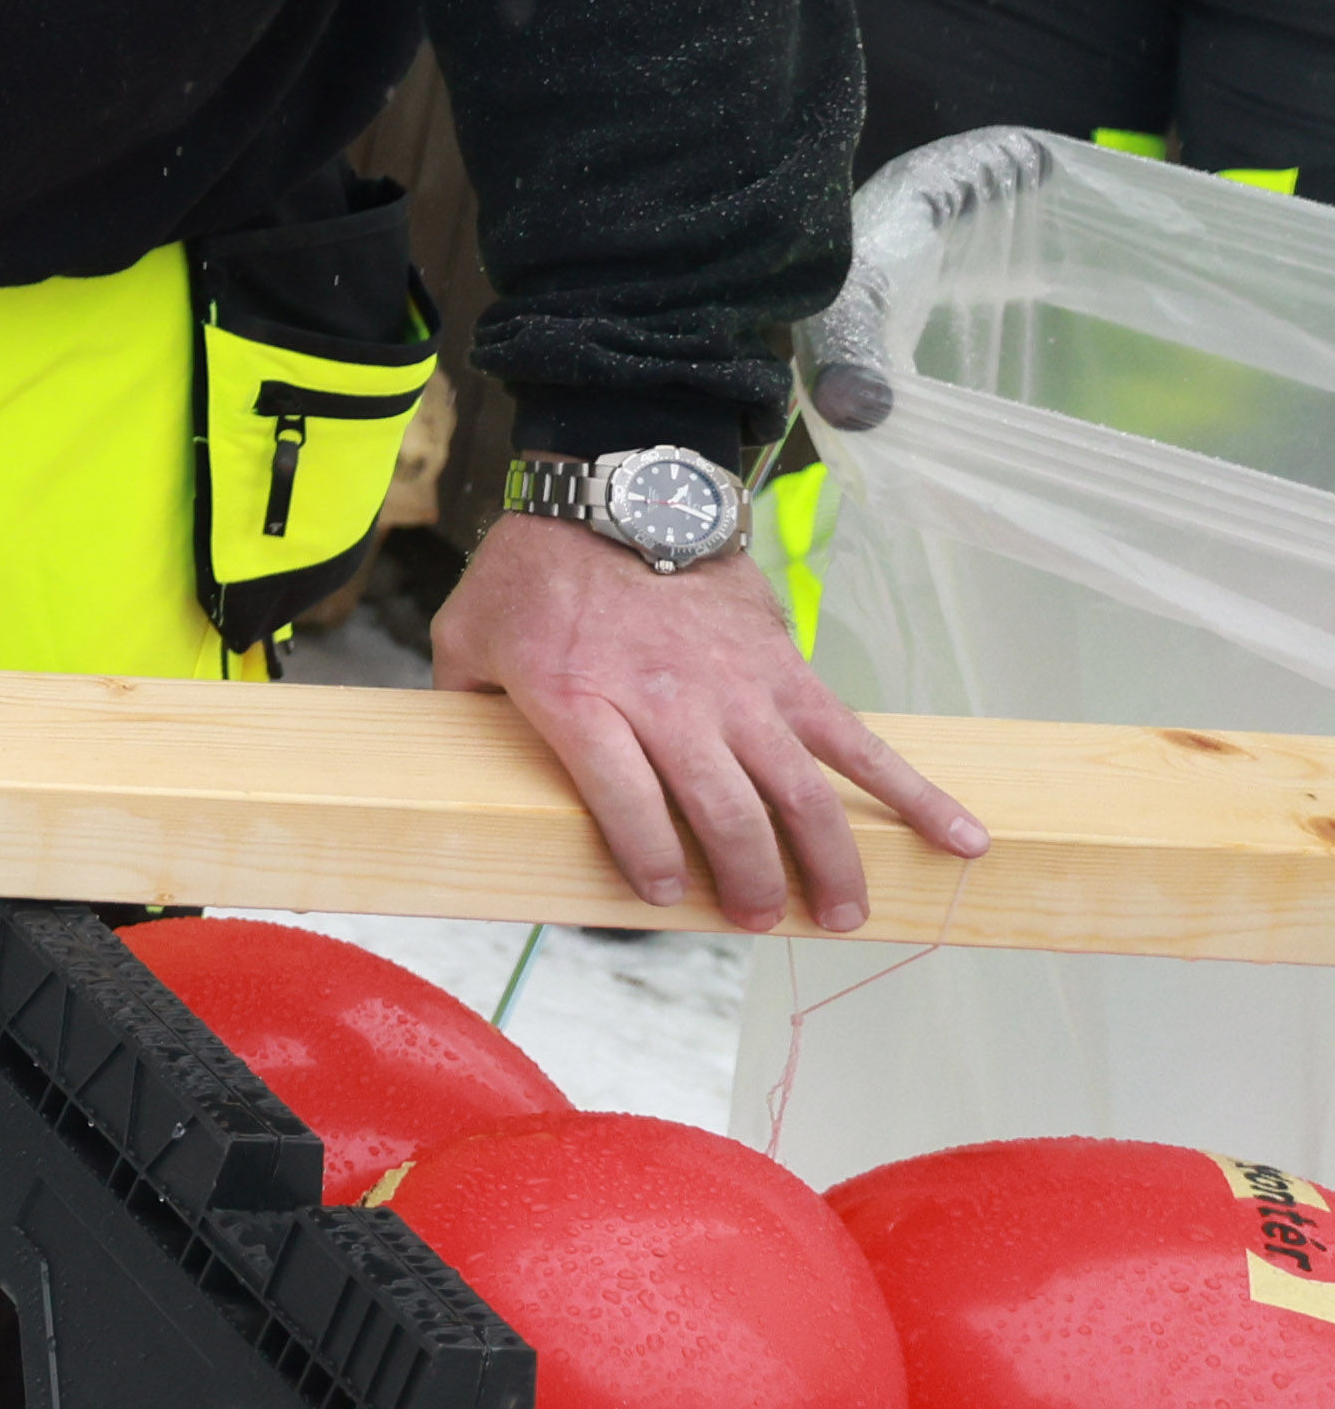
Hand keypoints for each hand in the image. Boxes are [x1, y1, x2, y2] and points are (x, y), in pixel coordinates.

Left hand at [436, 507, 987, 934]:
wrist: (617, 487)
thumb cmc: (533, 571)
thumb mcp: (468, 637)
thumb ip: (463, 708)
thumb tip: (449, 770)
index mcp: (582, 699)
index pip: (624, 803)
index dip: (647, 859)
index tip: (662, 898)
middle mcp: (669, 702)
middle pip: (723, 812)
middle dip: (746, 881)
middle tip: (755, 921)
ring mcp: (740, 689)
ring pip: (799, 791)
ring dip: (828, 861)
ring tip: (842, 916)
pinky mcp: (790, 671)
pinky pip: (859, 740)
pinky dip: (913, 792)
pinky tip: (959, 838)